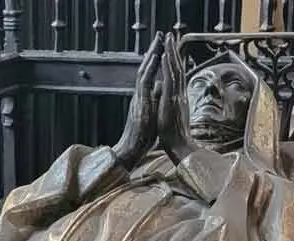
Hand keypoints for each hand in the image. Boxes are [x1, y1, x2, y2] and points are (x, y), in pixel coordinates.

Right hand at [113, 33, 162, 170]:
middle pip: (146, 68)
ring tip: (158, 40)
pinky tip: (155, 56)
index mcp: (143, 98)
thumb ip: (155, 100)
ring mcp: (138, 97)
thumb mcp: (152, 114)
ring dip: (151, 54)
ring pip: (144, 70)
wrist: (131, 150)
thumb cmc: (142, 137)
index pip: (149, 75)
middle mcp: (139, 95)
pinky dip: (150, 67)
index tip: (162, 48)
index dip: (155, 61)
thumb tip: (161, 88)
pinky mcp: (139, 101)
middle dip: (153, 51)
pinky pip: (144, 80)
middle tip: (160, 36)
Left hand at [157, 33, 196, 163]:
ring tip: (170, 38)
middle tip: (173, 35)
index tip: (172, 48)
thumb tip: (169, 97)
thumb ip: (171, 105)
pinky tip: (167, 56)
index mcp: (177, 98)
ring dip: (172, 53)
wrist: (180, 148)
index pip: (176, 76)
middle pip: (178, 68)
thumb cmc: (174, 136)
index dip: (174, 61)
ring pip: (175, 69)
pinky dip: (169, 66)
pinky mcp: (172, 100)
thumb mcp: (171, 116)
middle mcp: (179, 94)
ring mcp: (177, 96)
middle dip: (174, 51)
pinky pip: (171, 79)